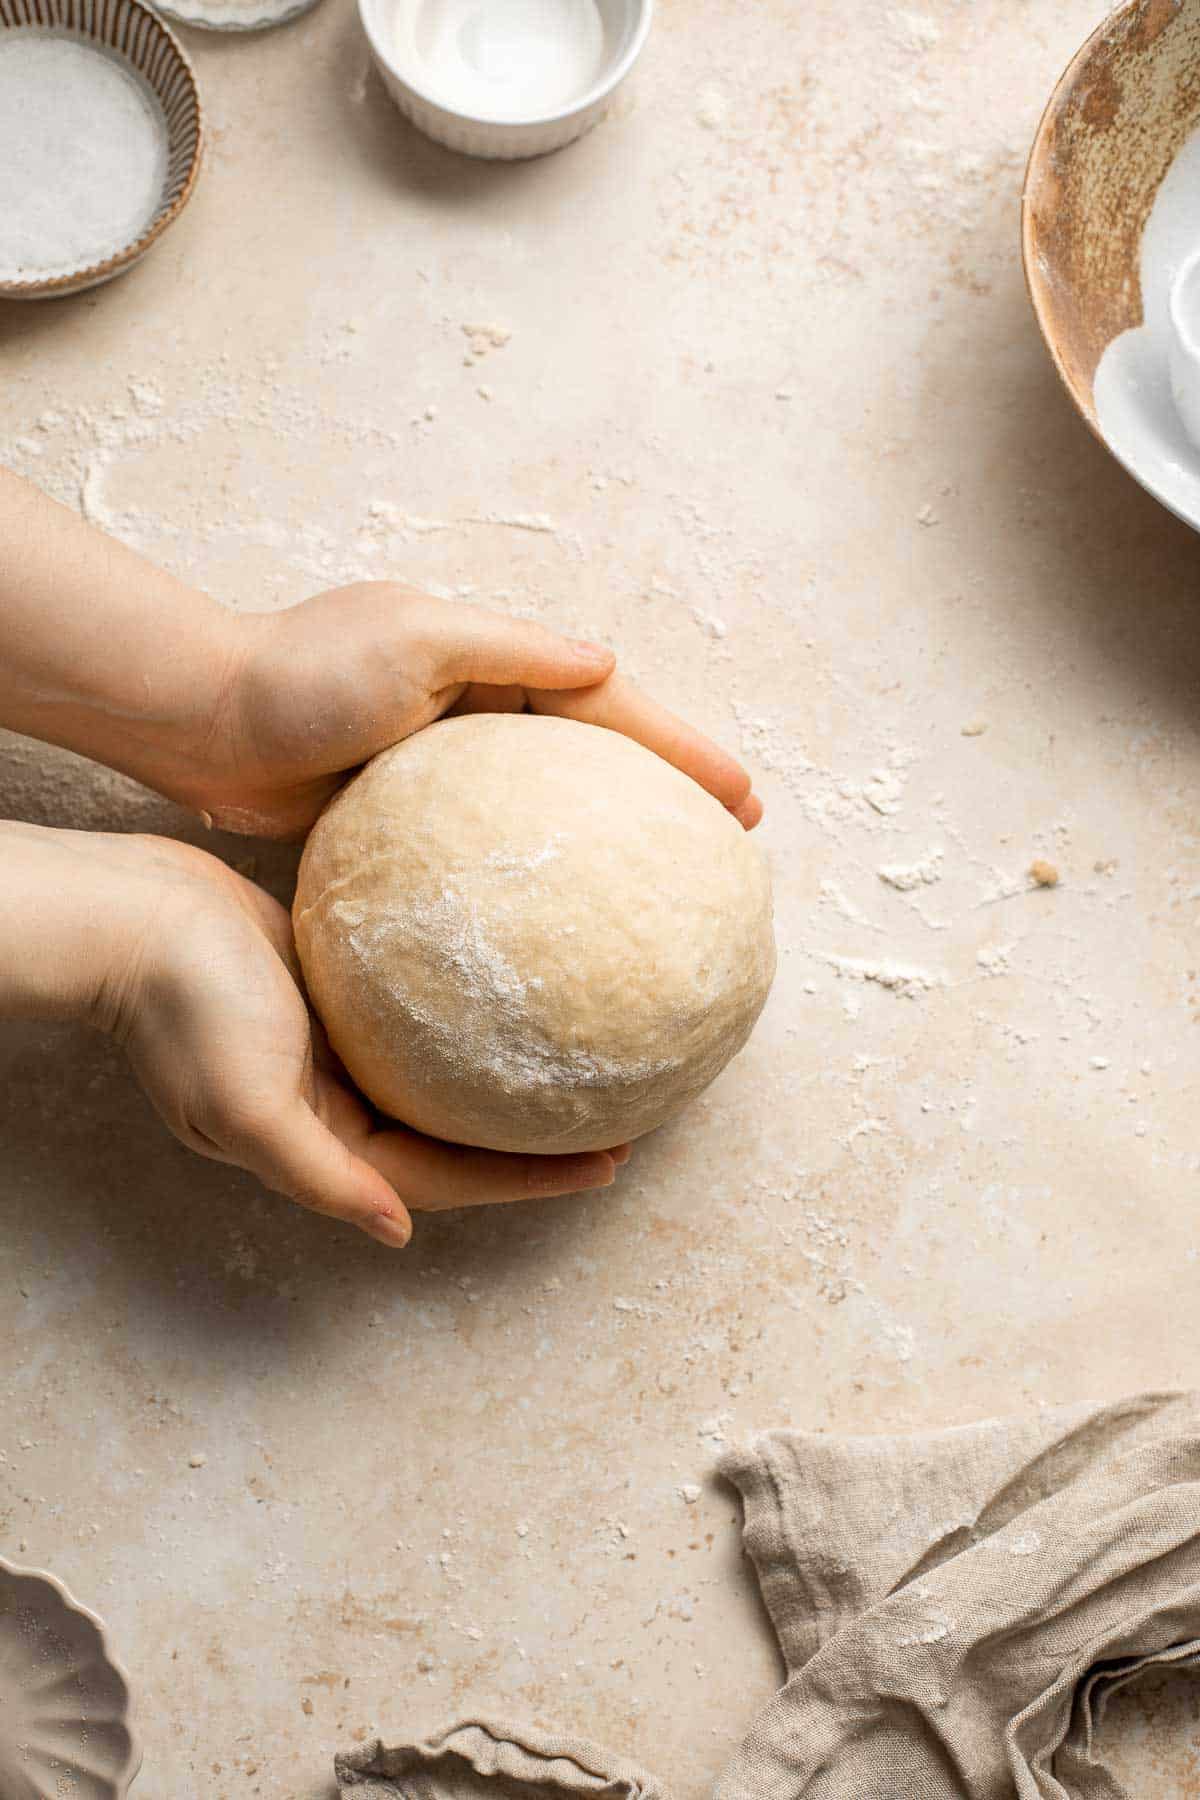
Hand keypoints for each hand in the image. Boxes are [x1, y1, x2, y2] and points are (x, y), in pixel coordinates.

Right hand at [75, 834, 626, 1244]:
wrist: (136, 913)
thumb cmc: (186, 1004)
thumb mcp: (247, 1104)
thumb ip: (321, 1175)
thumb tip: (396, 1231)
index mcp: (323, 1143)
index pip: (448, 1179)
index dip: (529, 1179)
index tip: (611, 1163)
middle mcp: (338, 1108)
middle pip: (456, 1138)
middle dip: (533, 1141)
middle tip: (622, 1119)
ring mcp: (338, 1051)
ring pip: (443, 1080)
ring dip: (508, 1083)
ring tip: (585, 1065)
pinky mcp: (338, 994)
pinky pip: (420, 1020)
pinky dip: (469, 1023)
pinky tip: (519, 995)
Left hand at [194, 584, 762, 838]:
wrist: (200, 721)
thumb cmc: (300, 678)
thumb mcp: (414, 640)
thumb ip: (512, 650)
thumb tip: (606, 661)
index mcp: (492, 658)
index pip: (608, 702)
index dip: (679, 748)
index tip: (739, 796)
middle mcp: (478, 704)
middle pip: (596, 750)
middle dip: (666, 790)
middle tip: (730, 843)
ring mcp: (445, 761)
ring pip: (551, 798)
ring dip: (613, 831)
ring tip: (669, 885)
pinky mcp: (407, 811)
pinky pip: (491, 840)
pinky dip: (537, 866)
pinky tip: (561, 917)